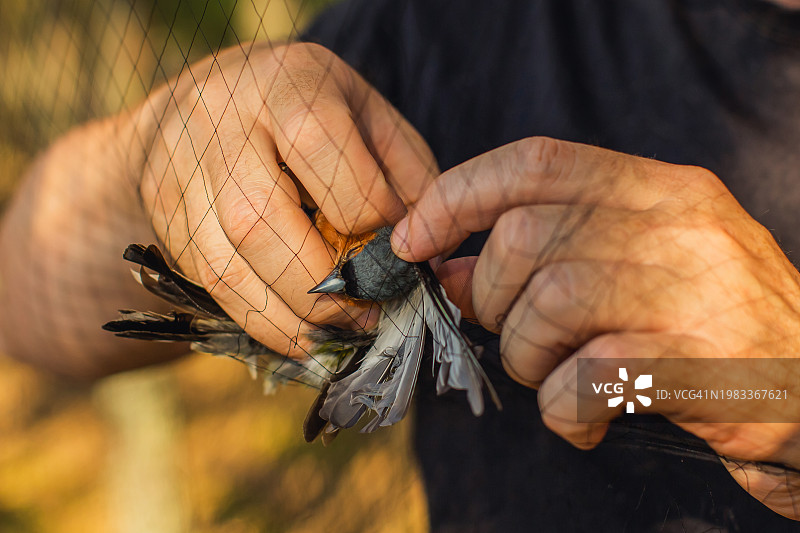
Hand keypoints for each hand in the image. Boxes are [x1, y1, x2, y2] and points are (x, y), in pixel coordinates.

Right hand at [134, 42, 436, 356]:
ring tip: (336, 333)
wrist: (199, 106)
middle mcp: (218, 122)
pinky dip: (259, 322)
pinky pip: (209, 286)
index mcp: (284, 85)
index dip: (372, 217)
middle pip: (260, 220)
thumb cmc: (303, 109)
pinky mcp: (164, 217)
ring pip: (226, 266)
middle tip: (368, 312)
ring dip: (289, 318)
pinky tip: (298, 334)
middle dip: (323, 284)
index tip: (401, 250)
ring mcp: (179, 173)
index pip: (325, 155)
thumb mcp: (366, 113)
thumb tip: (427, 253)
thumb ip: (404, 172)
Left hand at [392, 137, 799, 517]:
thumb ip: (546, 256)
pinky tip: (585, 420)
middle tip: (521, 338)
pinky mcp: (698, 365)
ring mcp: (692, 292)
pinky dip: (561, 410)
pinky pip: (582, 378)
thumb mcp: (635, 268)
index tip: (414, 238)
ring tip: (557, 379)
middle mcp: (677, 226)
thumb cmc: (707, 324)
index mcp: (659, 189)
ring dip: (526, 357)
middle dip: (494, 301)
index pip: (536, 162)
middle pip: (524, 239)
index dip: (457, 195)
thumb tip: (447, 265)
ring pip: (545, 305)